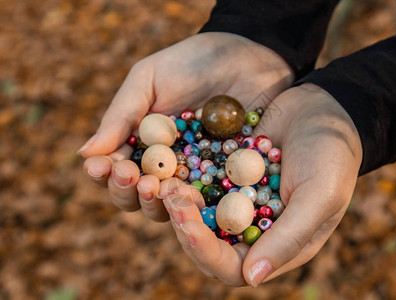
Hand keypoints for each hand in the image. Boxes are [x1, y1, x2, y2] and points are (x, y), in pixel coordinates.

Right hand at [78, 32, 293, 220]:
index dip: (104, 173)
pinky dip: (195, 203)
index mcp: (140, 143)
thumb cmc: (193, 62)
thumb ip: (121, 116)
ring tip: (155, 187)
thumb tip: (84, 154)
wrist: (247, 56)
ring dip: (156, 202)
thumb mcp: (149, 79)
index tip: (100, 167)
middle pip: (138, 196)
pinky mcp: (226, 180)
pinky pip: (209, 201)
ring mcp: (196, 175)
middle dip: (128, 191)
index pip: (114, 170)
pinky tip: (189, 195)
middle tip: (131, 176)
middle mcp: (165, 166)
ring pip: (170, 206)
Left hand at [164, 83, 362, 285]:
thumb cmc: (332, 155)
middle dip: (186, 227)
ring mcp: (239, 202)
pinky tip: (172, 169)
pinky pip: (202, 186)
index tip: (188, 227)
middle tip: (171, 200)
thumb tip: (252, 278)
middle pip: (209, 245)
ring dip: (180, 205)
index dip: (207, 253)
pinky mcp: (228, 177)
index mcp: (280, 244)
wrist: (324, 108)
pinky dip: (186, 181)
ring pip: (200, 217)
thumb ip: (289, 238)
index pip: (235, 267)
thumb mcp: (318, 196)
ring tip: (167, 184)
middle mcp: (255, 228)